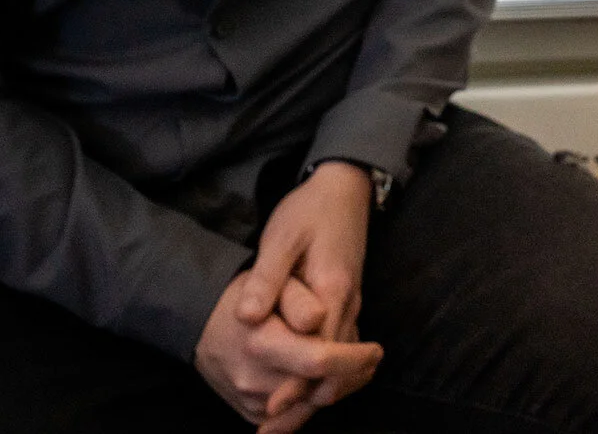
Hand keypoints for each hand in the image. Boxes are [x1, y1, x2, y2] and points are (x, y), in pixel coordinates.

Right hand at [195, 269, 382, 433]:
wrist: (199, 321)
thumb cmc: (243, 294)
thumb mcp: (272, 277)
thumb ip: (297, 298)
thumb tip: (317, 318)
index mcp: (261, 343)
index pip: (319, 361)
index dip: (354, 359)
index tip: (375, 350)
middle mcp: (254, 379)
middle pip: (318, 391)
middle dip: (351, 377)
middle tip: (371, 361)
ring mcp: (250, 401)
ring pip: (308, 406)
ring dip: (336, 389)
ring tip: (357, 369)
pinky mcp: (249, 412)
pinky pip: (291, 415)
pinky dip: (313, 398)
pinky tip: (330, 380)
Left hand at [227, 161, 376, 427]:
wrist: (344, 188)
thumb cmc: (310, 211)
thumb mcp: (281, 237)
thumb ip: (267, 278)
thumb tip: (247, 317)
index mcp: (332, 289)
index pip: (320, 351)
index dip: (296, 384)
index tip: (272, 408)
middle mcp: (347, 304)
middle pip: (336, 370)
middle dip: (306, 404)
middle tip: (272, 429)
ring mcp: (351, 305)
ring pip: (343, 367)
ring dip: (316, 397)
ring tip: (281, 423)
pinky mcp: (347, 304)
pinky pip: (342, 352)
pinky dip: (326, 379)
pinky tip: (303, 392)